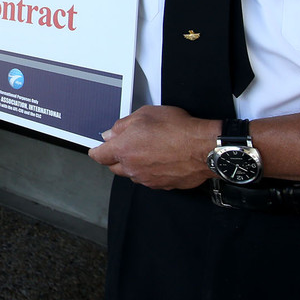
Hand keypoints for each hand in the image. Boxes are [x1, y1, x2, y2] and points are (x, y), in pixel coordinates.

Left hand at [87, 105, 219, 189]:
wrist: (203, 149)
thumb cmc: (178, 130)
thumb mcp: (146, 114)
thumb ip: (123, 125)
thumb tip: (112, 133)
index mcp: (124, 149)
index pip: (99, 156)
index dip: (96, 151)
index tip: (96, 149)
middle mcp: (132, 168)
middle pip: (114, 167)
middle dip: (115, 158)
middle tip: (126, 146)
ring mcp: (147, 179)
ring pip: (132, 174)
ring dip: (134, 165)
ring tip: (149, 150)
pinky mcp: (162, 186)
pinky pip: (149, 180)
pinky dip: (150, 171)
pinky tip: (161, 159)